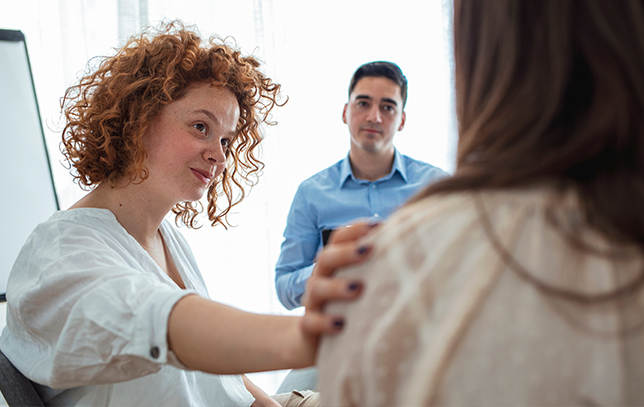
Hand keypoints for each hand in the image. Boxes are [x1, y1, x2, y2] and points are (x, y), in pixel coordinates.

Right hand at [301, 221, 375, 337]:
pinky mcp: (308, 328)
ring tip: (357, 288)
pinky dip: (323, 322)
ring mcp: (313, 303)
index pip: (338, 239)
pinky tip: (341, 324)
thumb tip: (410, 241)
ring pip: (316, 288)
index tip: (376, 225)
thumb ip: (379, 265)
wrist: (317, 341)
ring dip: (336, 287)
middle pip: (326, 258)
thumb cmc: (350, 307)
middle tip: (369, 250)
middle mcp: (320, 279)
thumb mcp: (363, 284)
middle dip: (346, 252)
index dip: (353, 230)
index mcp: (333, 264)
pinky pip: (310, 322)